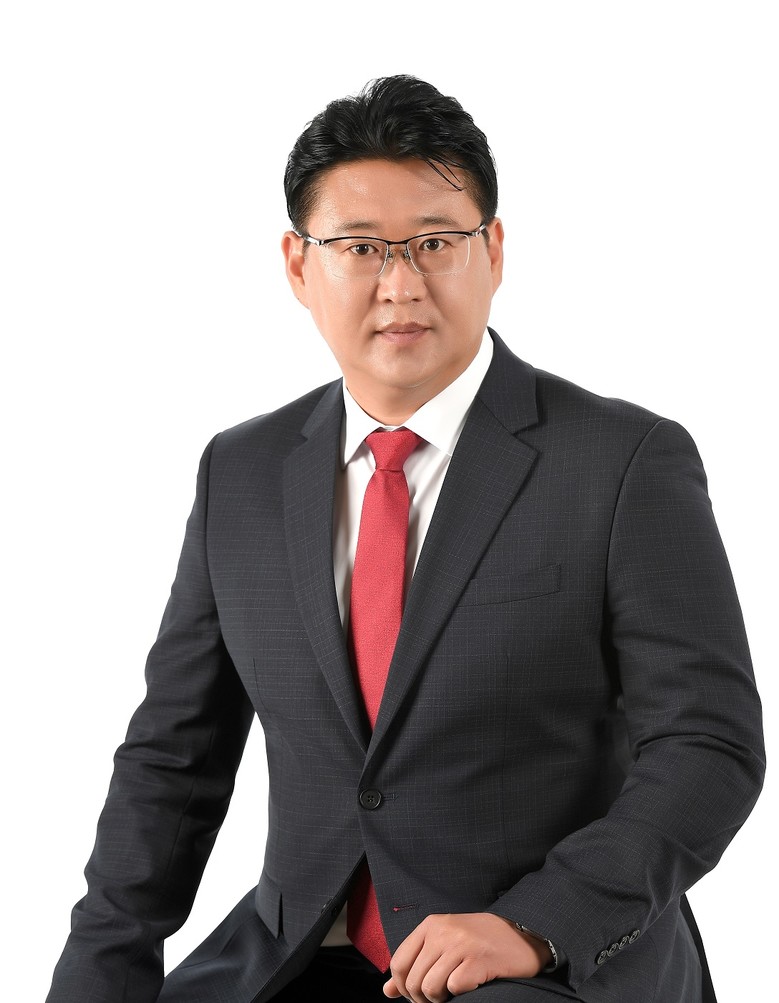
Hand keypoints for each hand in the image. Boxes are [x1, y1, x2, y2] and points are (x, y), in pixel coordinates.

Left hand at [382, 912, 550, 1001]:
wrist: (521, 934)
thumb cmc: (478, 941)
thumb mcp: (443, 944)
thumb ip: (414, 963)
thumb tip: (387, 992)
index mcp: (431, 925)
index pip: (398, 963)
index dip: (403, 988)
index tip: (417, 995)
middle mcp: (443, 931)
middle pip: (412, 980)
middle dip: (422, 999)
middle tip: (438, 998)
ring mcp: (461, 944)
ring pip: (430, 987)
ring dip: (439, 999)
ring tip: (451, 993)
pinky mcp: (478, 959)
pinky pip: (454, 987)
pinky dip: (459, 993)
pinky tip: (470, 985)